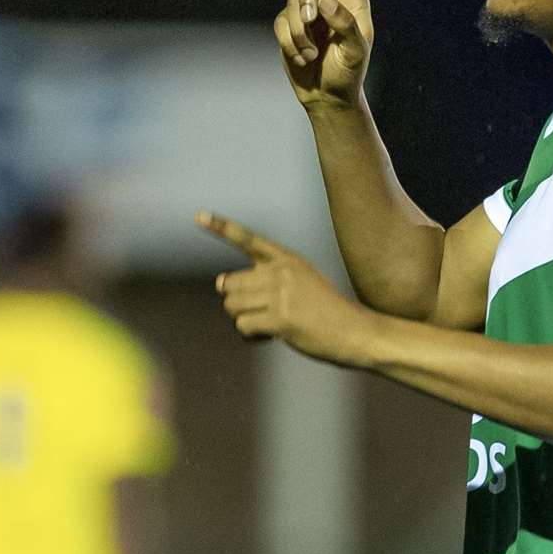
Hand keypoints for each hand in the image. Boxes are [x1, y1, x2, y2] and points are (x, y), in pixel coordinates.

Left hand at [196, 211, 377, 366]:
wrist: (354, 331)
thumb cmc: (325, 311)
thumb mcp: (302, 281)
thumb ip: (264, 278)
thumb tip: (219, 283)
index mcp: (287, 259)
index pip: (249, 240)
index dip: (222, 228)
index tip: (198, 216)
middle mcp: (282, 272)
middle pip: (229, 284)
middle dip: (237, 302)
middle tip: (261, 313)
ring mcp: (281, 294)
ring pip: (232, 306)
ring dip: (243, 320)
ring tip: (268, 325)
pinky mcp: (280, 318)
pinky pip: (243, 326)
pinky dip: (251, 336)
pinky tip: (270, 337)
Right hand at [275, 0, 374, 108]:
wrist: (328, 96)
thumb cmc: (349, 72)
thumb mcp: (355, 51)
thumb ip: (344, 25)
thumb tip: (323, 1)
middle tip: (312, 24)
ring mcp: (307, 12)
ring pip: (293, 3)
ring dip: (299, 32)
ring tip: (311, 54)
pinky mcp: (289, 26)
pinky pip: (280, 23)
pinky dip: (289, 42)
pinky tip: (302, 59)